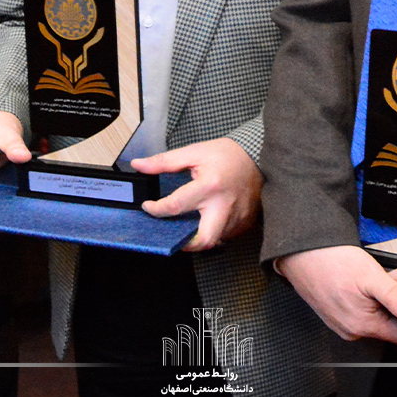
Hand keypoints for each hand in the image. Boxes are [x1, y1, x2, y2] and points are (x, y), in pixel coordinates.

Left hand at [132, 139, 259, 250]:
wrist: (258, 155)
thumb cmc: (227, 154)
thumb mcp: (193, 152)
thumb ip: (164, 162)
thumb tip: (139, 165)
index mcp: (209, 186)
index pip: (175, 207)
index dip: (156, 210)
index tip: (149, 207)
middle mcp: (224, 206)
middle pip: (204, 240)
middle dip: (186, 244)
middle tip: (175, 235)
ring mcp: (237, 217)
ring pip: (215, 239)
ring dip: (201, 234)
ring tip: (194, 221)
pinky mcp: (245, 222)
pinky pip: (227, 235)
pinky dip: (215, 230)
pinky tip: (210, 218)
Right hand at [276, 244, 396, 344]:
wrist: (303, 254)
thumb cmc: (333, 262)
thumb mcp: (370, 275)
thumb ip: (394, 296)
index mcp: (363, 326)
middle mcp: (352, 331)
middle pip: (389, 330)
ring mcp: (342, 325)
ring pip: (375, 322)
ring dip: (385, 309)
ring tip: (387, 288)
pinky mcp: (336, 316)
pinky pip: (361, 316)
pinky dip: (370, 306)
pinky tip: (369, 288)